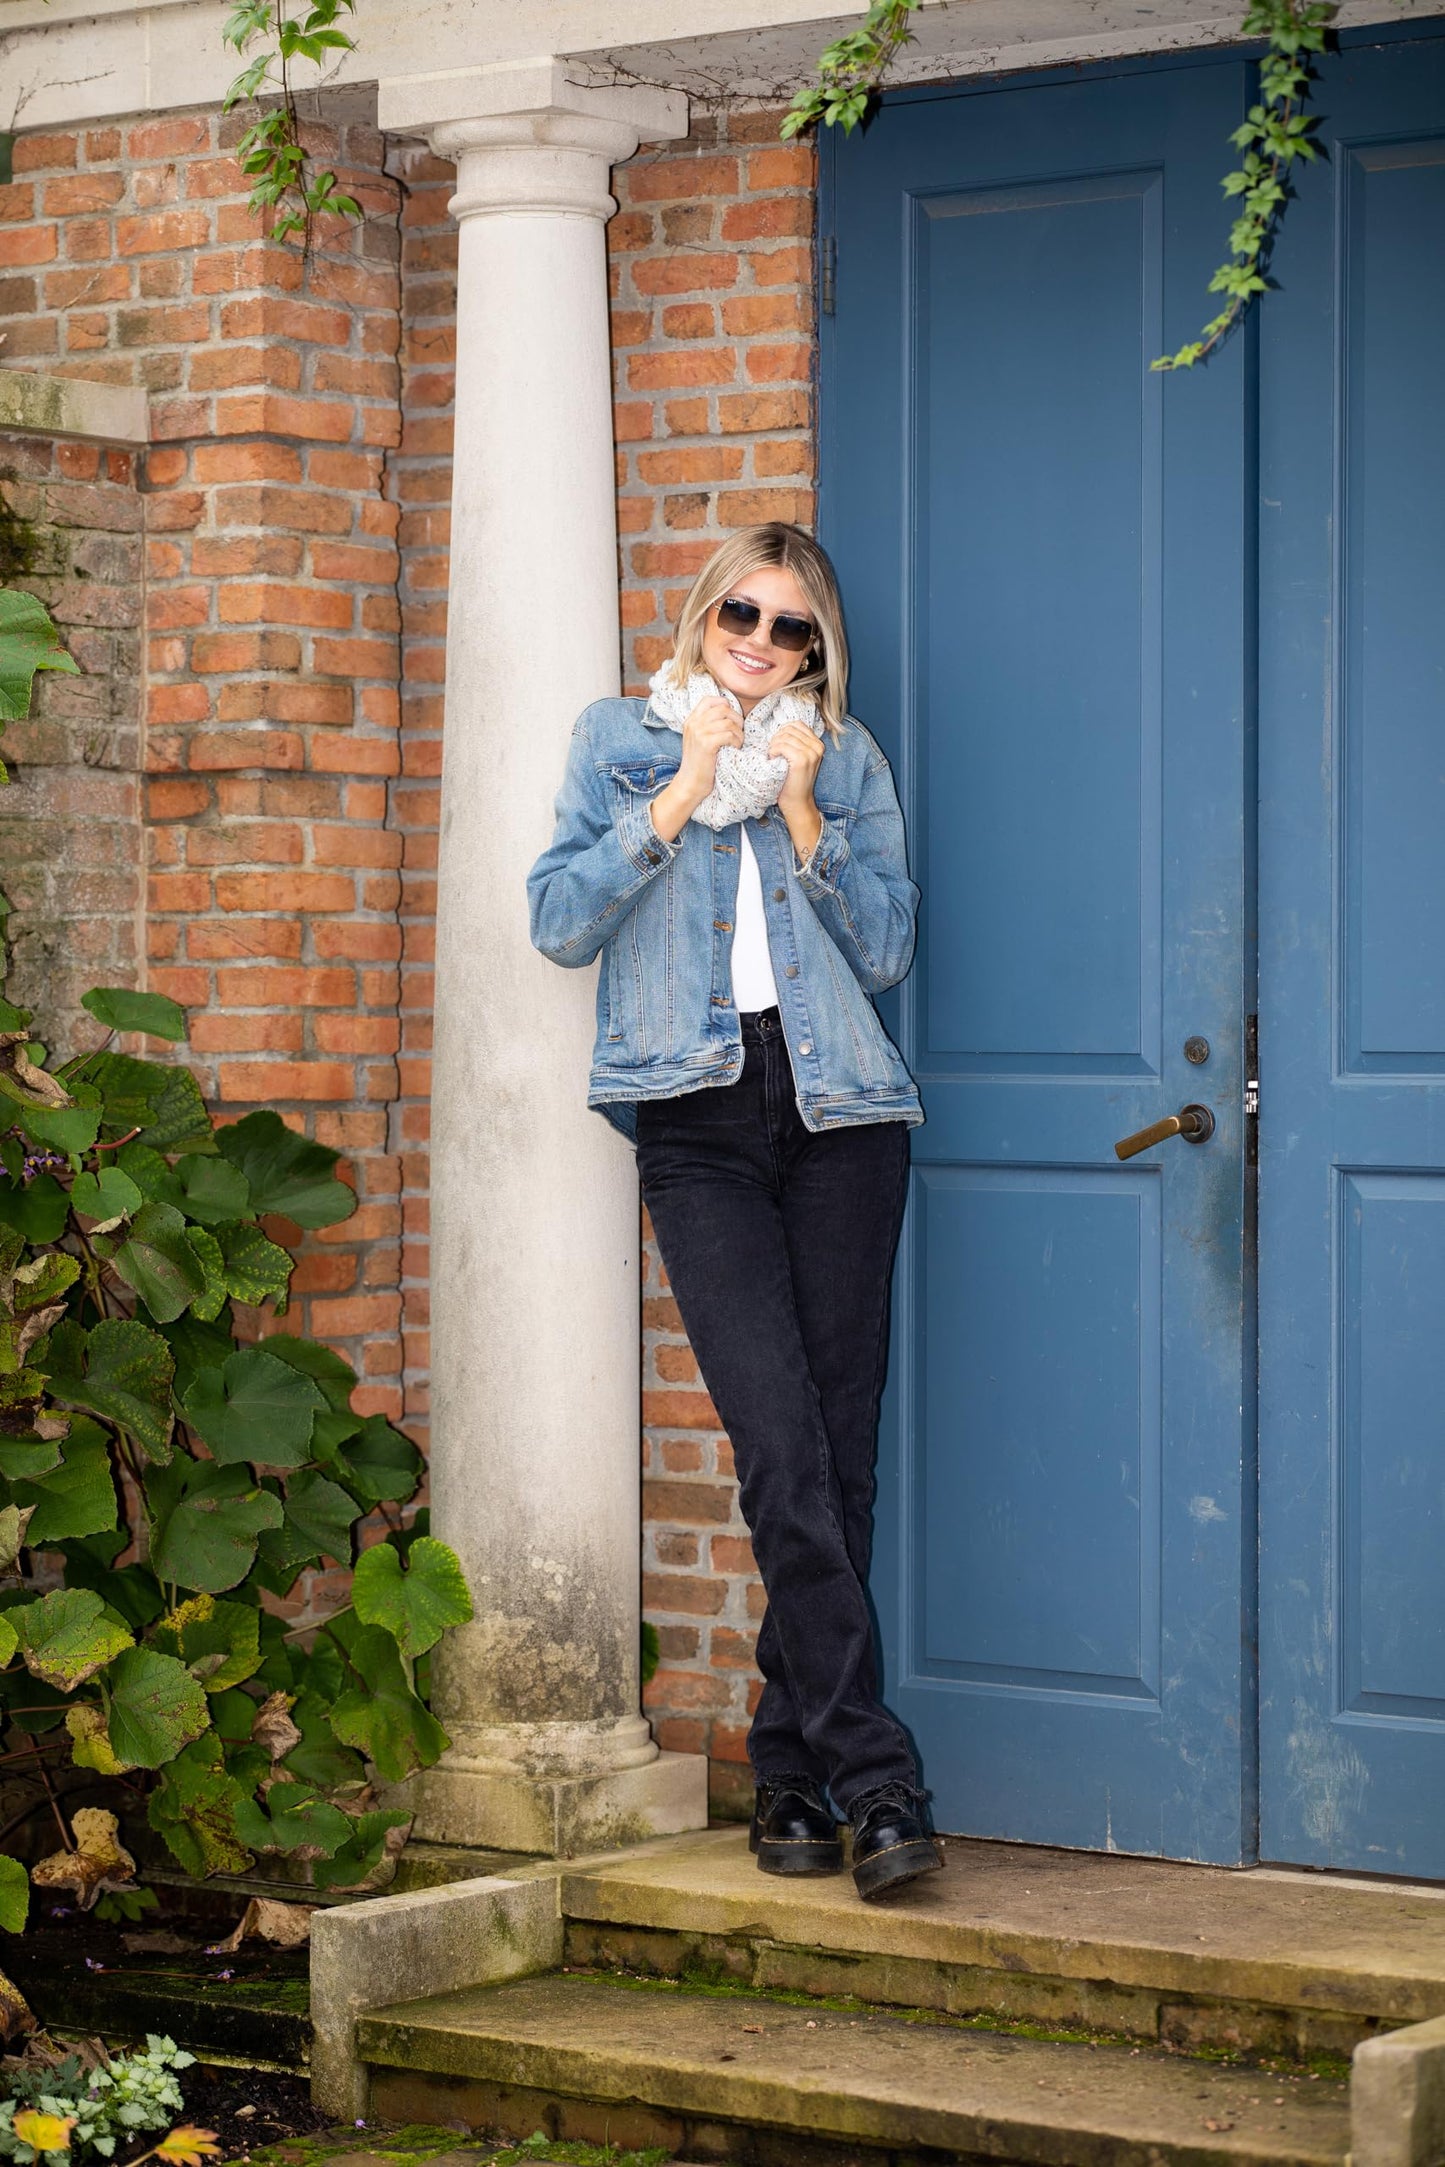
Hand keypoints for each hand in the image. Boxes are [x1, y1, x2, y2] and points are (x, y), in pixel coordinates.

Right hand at [650, 696, 742, 842]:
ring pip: (728, 722)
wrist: (690, 783)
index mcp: (691, 720)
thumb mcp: (699, 739)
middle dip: (736, 719)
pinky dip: (736, 741)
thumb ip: (708, 724)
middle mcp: (694, 723)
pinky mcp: (706, 744)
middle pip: (723, 708)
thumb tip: (730, 713)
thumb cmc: (700, 763)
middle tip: (738, 733)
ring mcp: (699, 733)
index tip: (731, 719)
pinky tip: (735, 748)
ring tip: (737, 743)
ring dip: (738, 733)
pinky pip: (729, 735)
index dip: (725, 705)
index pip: (710, 700)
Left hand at [768, 721, 824, 862]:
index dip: (782, 731)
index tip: (777, 745)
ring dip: (774, 745)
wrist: (797, 803)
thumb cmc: (793, 781)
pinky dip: (773, 750)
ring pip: (784, 736)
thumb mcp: (799, 758)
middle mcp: (817, 747)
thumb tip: (781, 728)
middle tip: (773, 752)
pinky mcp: (802, 760)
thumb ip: (796, 742)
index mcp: (818, 743)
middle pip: (789, 729)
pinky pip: (781, 745)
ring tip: (773, 756)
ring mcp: (810, 753)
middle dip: (777, 738)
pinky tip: (772, 759)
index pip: (796, 724)